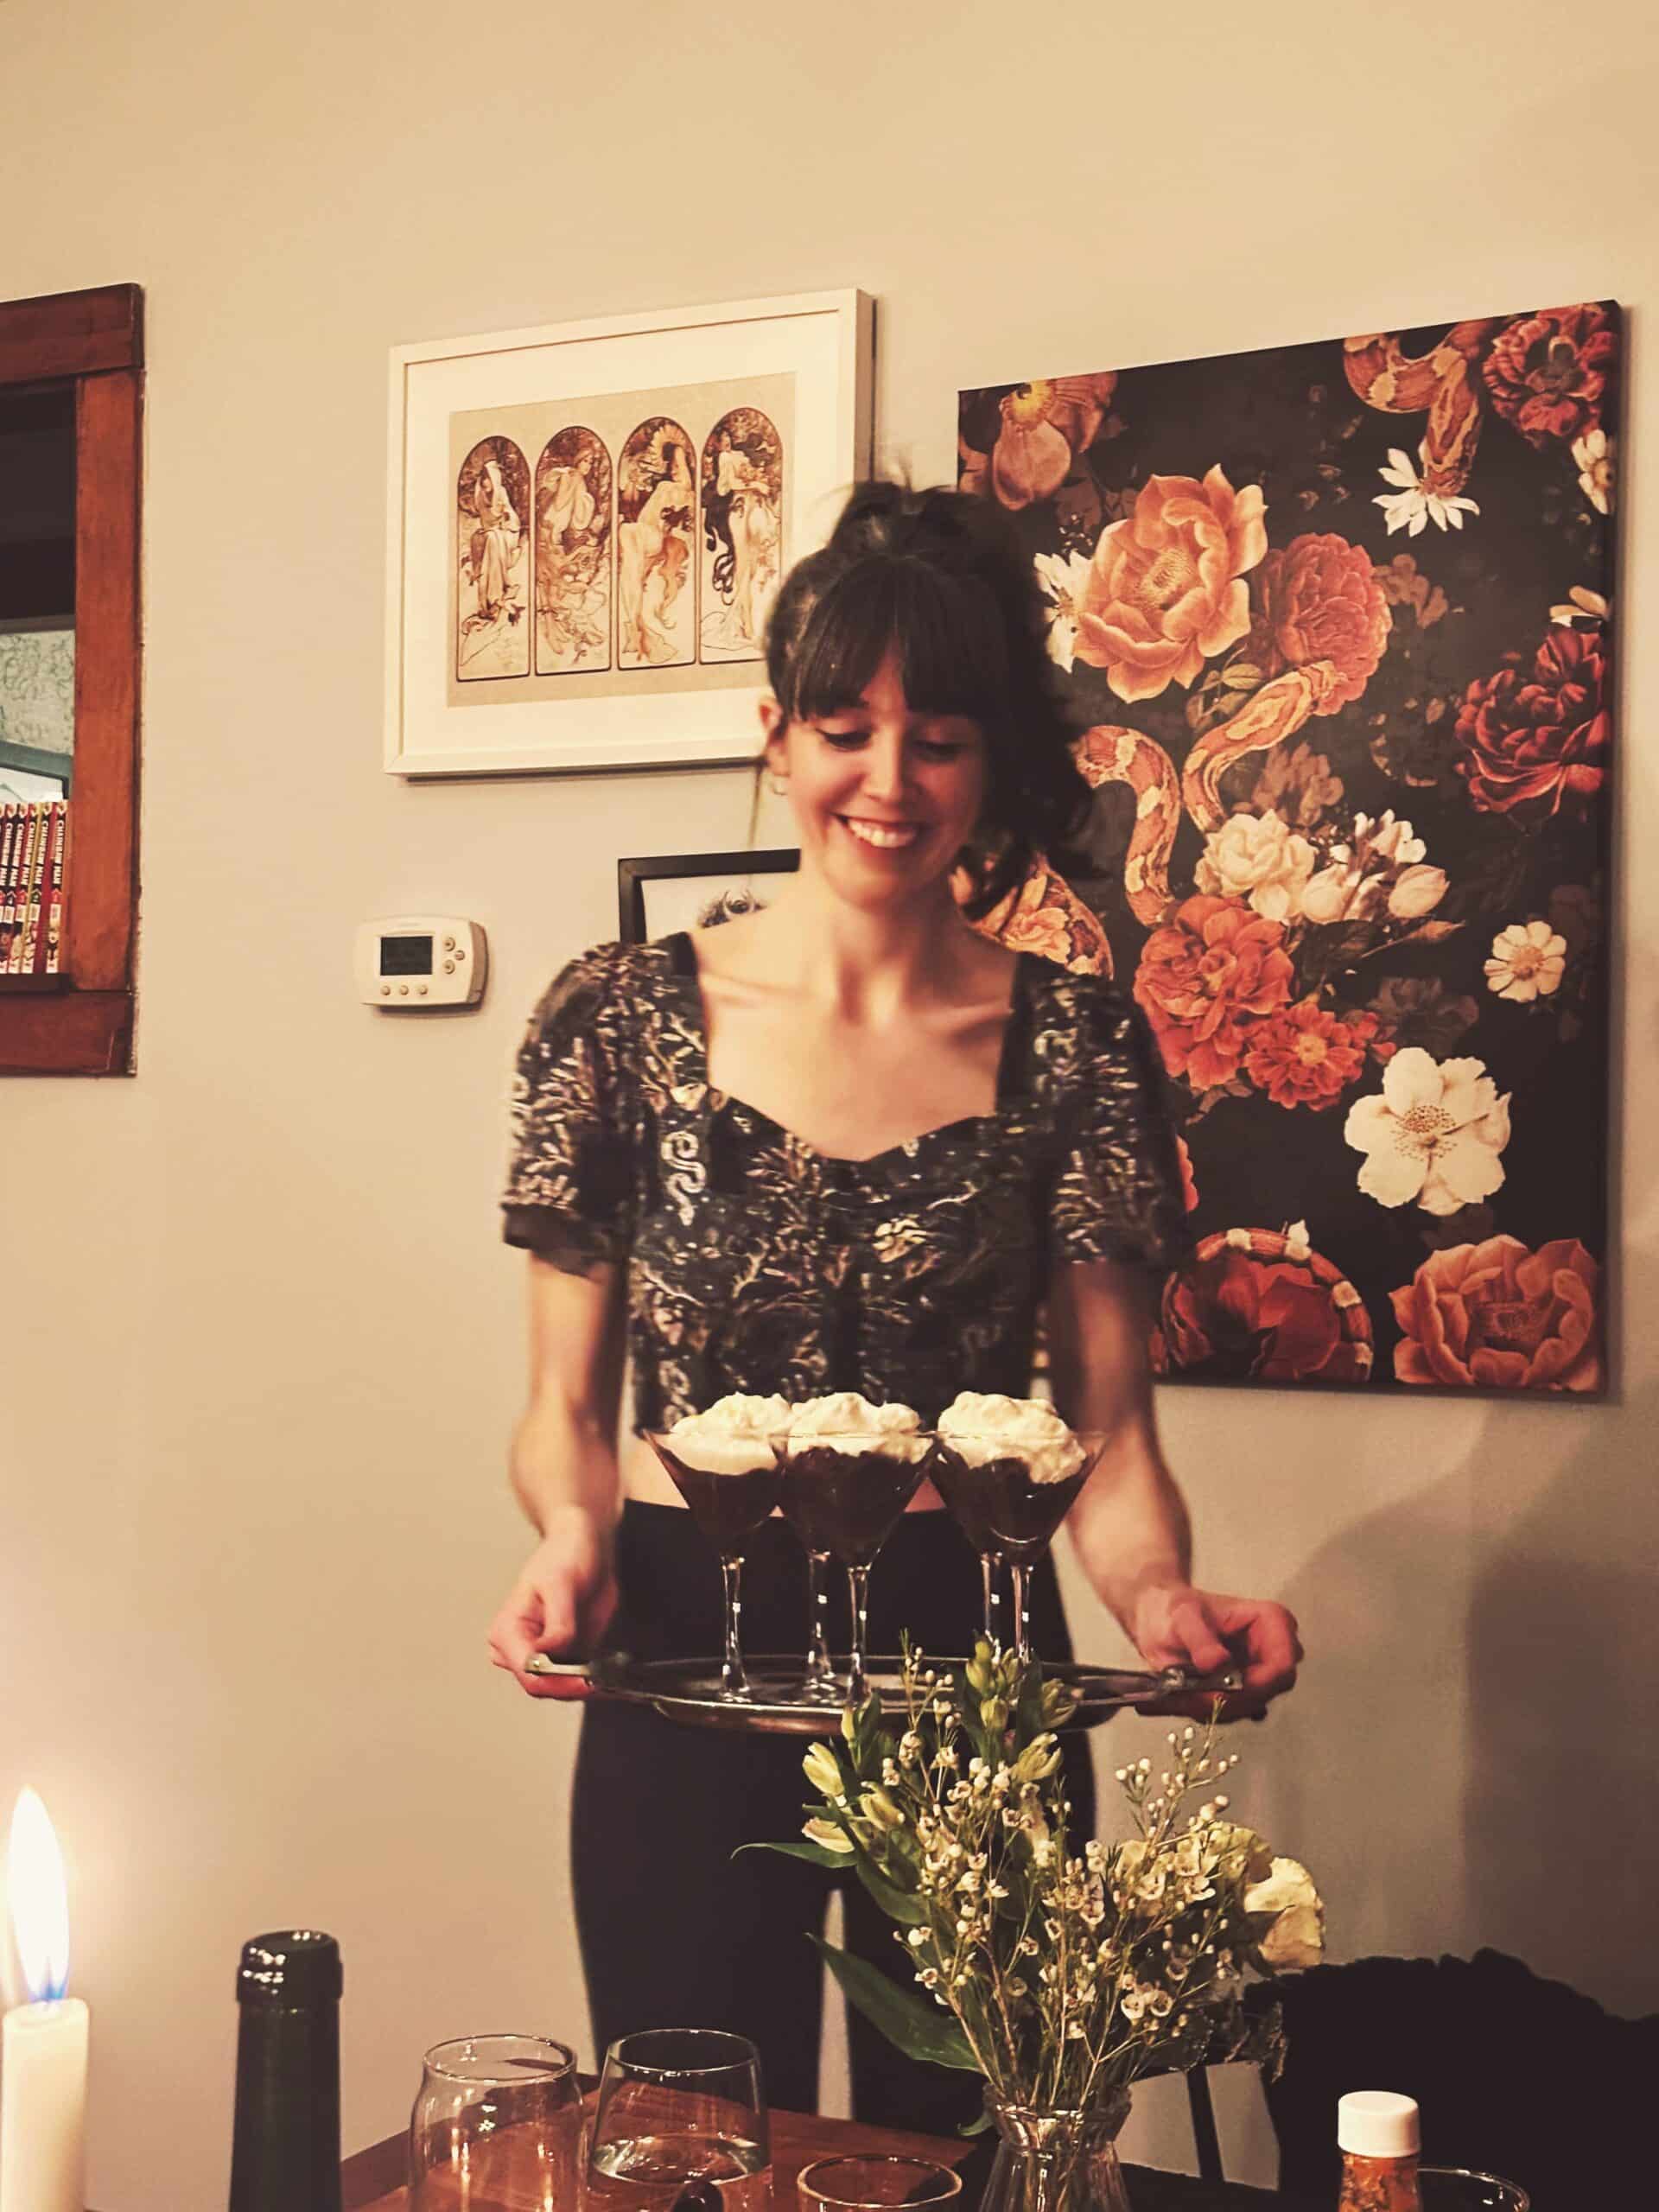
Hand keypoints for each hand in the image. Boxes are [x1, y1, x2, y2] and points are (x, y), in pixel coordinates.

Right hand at [487, 1506, 616, 1699]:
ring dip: (586, 1685)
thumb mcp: (561, 1584)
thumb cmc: (565, 1554)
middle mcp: (518, 1648)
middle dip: (573, 1686)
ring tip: (609, 1675)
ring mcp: (541, 1654)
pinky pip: (576, 1679)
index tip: (587, 1679)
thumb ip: (557, 1622)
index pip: (527, 1673)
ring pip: (561, 1688)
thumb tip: (549, 1652)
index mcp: (507, 1631)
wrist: (586, 1547)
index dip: (558, 1681)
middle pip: (543, 1687)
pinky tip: (609, 1674)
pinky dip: (594, 1680)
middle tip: (604, 1678)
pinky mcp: (562, 1656)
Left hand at [1128, 1582, 1302, 1720]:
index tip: (1222, 1690)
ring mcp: (1262, 1671)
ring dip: (1217, 1706)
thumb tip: (1217, 1664)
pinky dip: (1212, 1710)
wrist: (1160, 1619)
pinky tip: (1191, 1695)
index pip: (1283, 1664)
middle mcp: (1273, 1648)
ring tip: (1185, 1690)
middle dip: (1233, 1698)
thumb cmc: (1175, 1609)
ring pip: (1252, 1704)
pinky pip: (1237, 1710)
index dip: (1257, 1684)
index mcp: (1270, 1621)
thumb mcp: (1182, 1617)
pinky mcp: (1247, 1690)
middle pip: (1270, 1689)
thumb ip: (1199, 1640)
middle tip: (1196, 1694)